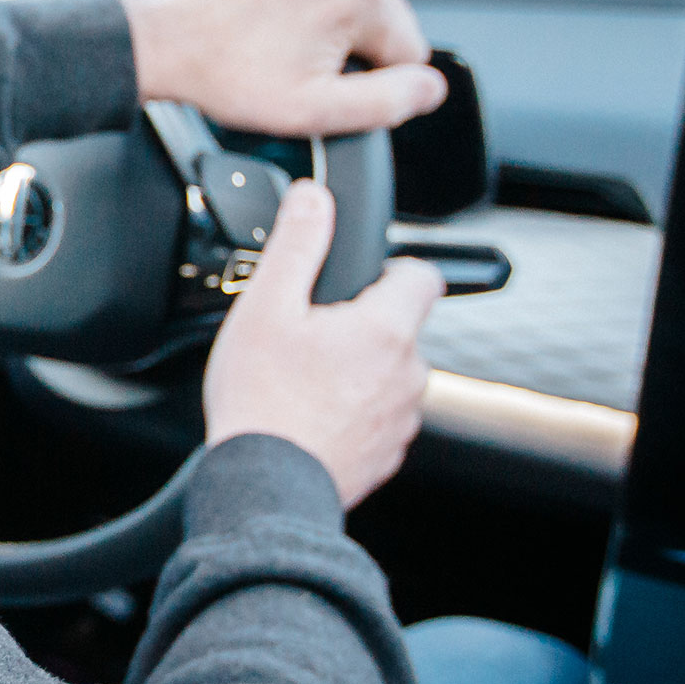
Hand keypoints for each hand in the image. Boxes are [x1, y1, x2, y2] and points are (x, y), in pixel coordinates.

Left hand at [117, 0, 444, 136]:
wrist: (162, 39)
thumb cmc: (228, 75)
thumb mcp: (315, 110)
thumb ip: (388, 100)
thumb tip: (432, 86)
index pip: (409, 48)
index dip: (372, 78)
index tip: (326, 81)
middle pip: (381, 13)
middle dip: (351, 42)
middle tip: (296, 62)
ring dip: (327, 11)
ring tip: (279, 36)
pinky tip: (267, 8)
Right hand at [201, 180, 439, 507]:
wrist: (264, 486)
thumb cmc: (261, 399)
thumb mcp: (266, 306)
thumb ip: (298, 244)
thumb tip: (315, 198)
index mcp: (385, 328)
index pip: (423, 276)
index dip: (393, 268)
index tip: (360, 279)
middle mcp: (407, 372)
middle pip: (400, 327)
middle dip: (363, 324)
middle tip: (309, 336)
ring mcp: (401, 418)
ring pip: (390, 374)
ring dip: (360, 371)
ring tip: (304, 380)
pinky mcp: (387, 454)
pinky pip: (379, 417)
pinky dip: (353, 412)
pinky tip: (310, 415)